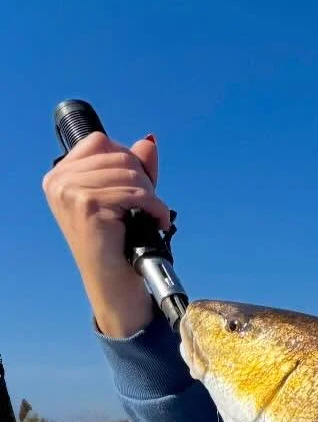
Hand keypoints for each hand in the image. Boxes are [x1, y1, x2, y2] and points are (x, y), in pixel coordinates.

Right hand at [42, 131, 170, 336]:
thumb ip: (135, 167)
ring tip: (152, 214)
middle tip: (148, 205)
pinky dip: (155, 206)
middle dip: (144, 179)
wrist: (114, 280)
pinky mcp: (86, 204)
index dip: (128, 159)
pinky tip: (156, 221)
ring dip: (151, 195)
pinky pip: (135, 193)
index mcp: (60, 174)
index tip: (138, 186)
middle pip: (118, 155)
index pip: (100, 142)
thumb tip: (149, 141)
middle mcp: (58, 180)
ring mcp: (69, 191)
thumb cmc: (119, 240)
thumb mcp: (125, 195)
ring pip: (129, 173)